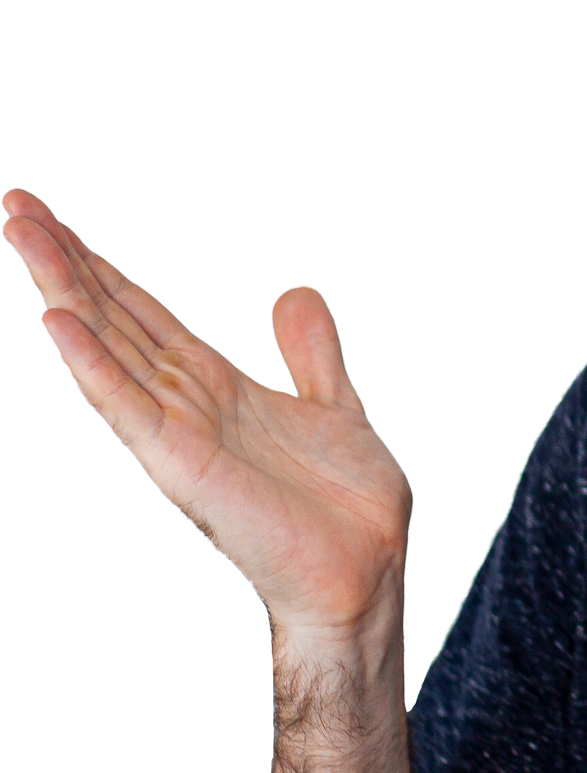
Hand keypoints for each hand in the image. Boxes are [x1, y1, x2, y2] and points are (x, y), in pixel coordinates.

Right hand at [3, 187, 411, 637]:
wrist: (364, 569)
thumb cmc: (345, 505)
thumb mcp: (334, 402)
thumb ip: (311, 351)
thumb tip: (295, 291)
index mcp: (216, 386)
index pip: (144, 311)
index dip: (103, 264)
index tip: (53, 215)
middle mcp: (186, 403)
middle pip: (112, 316)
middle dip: (65, 260)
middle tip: (13, 203)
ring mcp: (176, 432)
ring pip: (106, 347)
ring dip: (63, 291)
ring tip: (20, 233)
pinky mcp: (180, 464)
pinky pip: (125, 406)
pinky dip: (92, 364)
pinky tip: (56, 319)